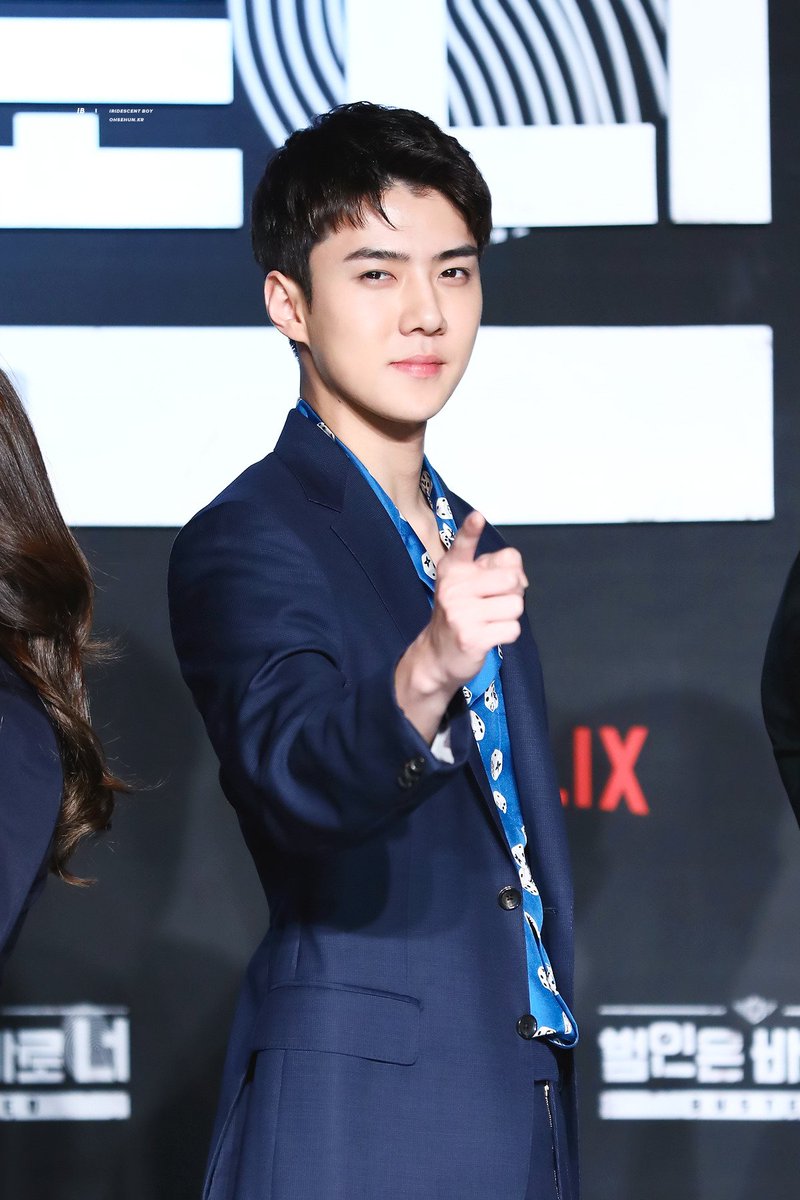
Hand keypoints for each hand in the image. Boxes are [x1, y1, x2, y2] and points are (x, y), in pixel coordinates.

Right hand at [424, 510, 527, 691]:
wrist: (438, 656)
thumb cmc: (461, 615)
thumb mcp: (469, 586)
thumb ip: (496, 570)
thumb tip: (521, 578)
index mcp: (453, 570)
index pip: (463, 545)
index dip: (471, 530)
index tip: (477, 517)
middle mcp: (453, 588)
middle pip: (511, 578)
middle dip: (512, 593)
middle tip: (494, 603)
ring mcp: (461, 613)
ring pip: (515, 605)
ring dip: (509, 616)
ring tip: (489, 620)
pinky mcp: (471, 637)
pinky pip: (512, 629)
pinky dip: (507, 634)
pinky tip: (489, 635)